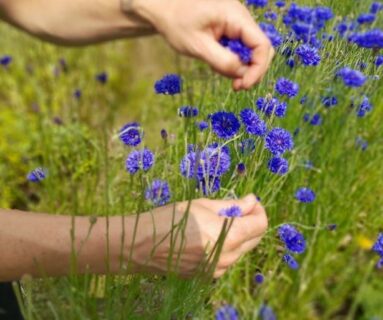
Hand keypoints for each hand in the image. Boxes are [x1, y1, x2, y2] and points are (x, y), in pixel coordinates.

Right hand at [128, 194, 267, 277]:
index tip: (249, 201)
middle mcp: (227, 257)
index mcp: (228, 237)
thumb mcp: (202, 205)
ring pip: (242, 250)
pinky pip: (228, 258)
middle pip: (255, 239)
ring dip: (239, 234)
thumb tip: (252, 200)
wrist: (142, 246)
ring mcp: (219, 270)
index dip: (259, 210)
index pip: (260, 225)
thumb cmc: (170, 219)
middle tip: (234, 208)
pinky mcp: (209, 276)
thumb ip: (231, 205)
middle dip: (250, 221)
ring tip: (218, 222)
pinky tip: (209, 236)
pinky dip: (227, 246)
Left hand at [132, 0, 273, 89]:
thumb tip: (243, 75)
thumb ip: (222, 61)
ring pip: (251, 51)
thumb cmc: (177, 23)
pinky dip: (232, 60)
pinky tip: (215, 62)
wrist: (164, 9)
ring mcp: (237, 23)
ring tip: (218, 70)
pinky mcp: (230, 29)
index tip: (243, 86)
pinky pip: (240, 48)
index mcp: (237, 17)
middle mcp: (241, 18)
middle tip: (236, 86)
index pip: (262, 45)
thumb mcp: (198, 46)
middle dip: (252, 70)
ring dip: (240, 67)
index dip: (258, 69)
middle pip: (261, 49)